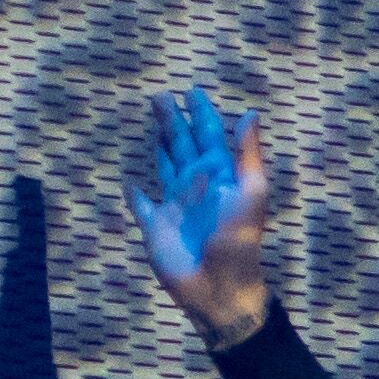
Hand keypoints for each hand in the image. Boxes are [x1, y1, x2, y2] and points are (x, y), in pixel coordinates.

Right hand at [137, 89, 275, 349]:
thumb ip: (248, 153)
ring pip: (165, 166)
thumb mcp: (250, 192)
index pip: (210, 136)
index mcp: (220, 175)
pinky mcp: (155, 227)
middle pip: (183, 145)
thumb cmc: (238, 240)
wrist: (219, 287)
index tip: (193, 92)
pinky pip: (142, 206)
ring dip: (159, 145)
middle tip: (159, 96)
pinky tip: (129, 181)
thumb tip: (250, 112)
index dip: (202, 114)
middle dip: (172, 121)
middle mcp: (197, 185)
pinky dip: (135, 194)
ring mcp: (175, 205)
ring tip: (151, 123)